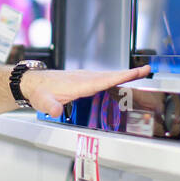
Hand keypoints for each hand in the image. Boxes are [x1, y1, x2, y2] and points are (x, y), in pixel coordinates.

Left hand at [20, 65, 152, 116]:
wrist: (32, 82)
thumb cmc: (39, 91)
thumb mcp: (42, 101)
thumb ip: (49, 106)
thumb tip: (55, 110)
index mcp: (79, 83)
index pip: (104, 80)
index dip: (121, 77)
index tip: (135, 72)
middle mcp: (84, 78)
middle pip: (111, 75)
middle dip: (129, 73)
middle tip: (147, 70)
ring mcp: (84, 78)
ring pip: (108, 76)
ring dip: (124, 74)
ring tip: (141, 73)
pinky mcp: (83, 80)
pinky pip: (103, 78)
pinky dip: (115, 77)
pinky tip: (121, 80)